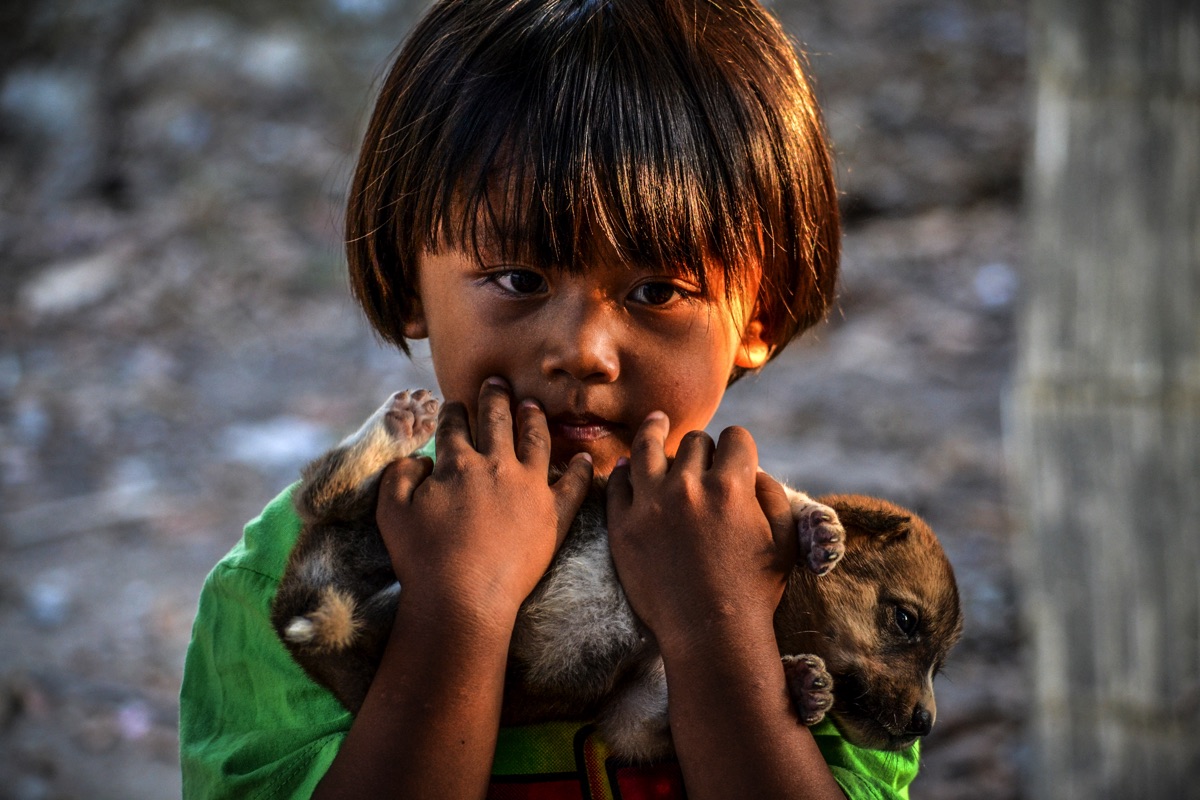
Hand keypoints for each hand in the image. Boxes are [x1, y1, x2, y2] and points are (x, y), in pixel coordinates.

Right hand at [375, 377, 593, 626]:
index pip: (455, 426)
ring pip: (536, 440)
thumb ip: (399, 476)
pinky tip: (583, 458)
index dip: (454, 411)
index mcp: (457, 463)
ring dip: (533, 419)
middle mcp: (497, 466)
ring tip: (532, 406)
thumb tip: (418, 460)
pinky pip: (573, 484)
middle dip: (495, 397)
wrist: (464, 599)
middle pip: (497, 420)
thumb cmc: (423, 559)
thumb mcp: (390, 512)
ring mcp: (530, 488)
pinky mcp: (554, 515)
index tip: (455, 404)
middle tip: (497, 382)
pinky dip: (580, 469)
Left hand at [604, 413, 797, 653]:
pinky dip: (625, 472)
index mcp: (732, 486)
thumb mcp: (784, 541)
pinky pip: (618, 482)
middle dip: (701, 450)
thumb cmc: (753, 591)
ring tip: (653, 423)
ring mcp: (651, 504)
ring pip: (648, 446)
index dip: (738, 447)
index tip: (732, 458)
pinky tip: (629, 469)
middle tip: (699, 464)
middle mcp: (689, 486)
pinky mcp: (622, 525)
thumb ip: (773, 495)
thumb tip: (754, 469)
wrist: (710, 634)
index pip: (735, 437)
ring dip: (653, 431)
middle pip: (694, 441)